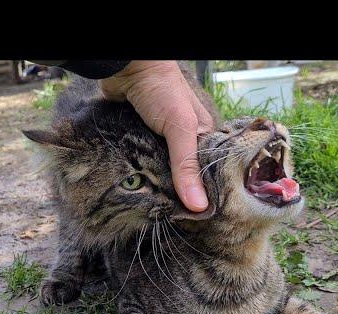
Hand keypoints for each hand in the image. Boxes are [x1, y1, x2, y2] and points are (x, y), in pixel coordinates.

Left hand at [99, 61, 213, 211]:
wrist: (128, 68)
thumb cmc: (161, 91)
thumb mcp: (180, 129)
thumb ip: (186, 166)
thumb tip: (198, 206)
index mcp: (205, 137)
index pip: (209, 174)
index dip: (204, 195)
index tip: (198, 220)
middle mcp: (186, 141)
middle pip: (185, 176)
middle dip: (179, 195)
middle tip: (174, 221)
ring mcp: (162, 141)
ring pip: (163, 172)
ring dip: (158, 187)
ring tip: (157, 214)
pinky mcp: (142, 141)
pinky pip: (145, 164)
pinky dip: (143, 175)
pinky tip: (142, 193)